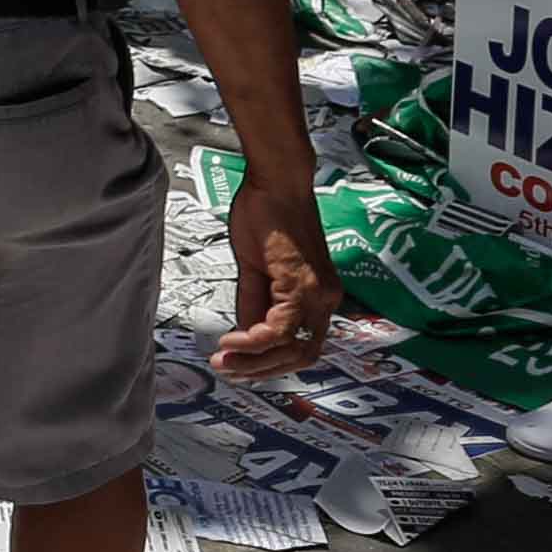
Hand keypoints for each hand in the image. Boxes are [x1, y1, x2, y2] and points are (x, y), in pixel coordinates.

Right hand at [213, 170, 340, 378]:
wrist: (276, 181)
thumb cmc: (266, 214)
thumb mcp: (255, 268)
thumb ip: (255, 303)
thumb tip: (246, 335)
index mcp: (320, 295)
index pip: (303, 346)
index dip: (272, 363)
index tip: (238, 364)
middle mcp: (327, 299)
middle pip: (303, 357)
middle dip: (263, 370)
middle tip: (228, 369)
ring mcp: (318, 294)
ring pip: (292, 348)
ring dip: (255, 361)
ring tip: (224, 359)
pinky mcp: (301, 285)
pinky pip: (279, 329)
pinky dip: (253, 341)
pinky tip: (230, 340)